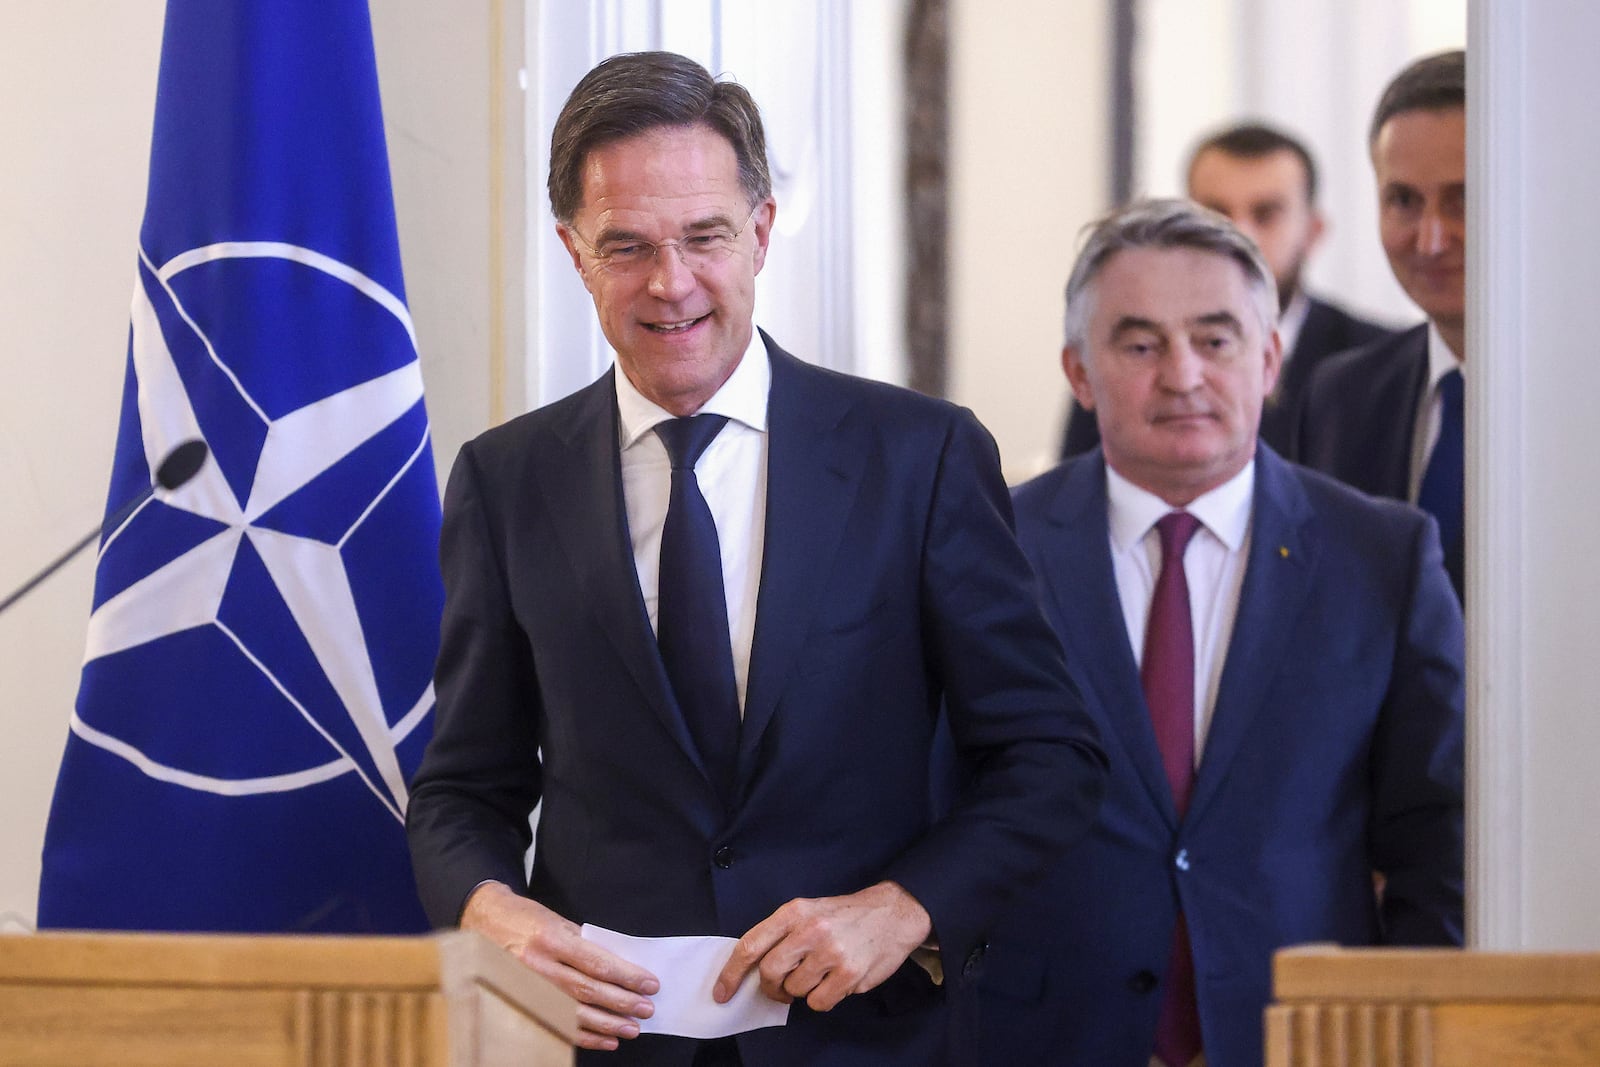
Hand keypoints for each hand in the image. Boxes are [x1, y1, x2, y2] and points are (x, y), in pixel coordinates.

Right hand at [461, 881, 658, 1050]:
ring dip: (606, 1024)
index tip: (649, 984)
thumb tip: (617, 967)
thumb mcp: (556, 920)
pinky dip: (584, 1035)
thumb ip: (583, 943)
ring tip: (631, 1029)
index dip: (626, 976)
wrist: (481, 920)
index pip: (597, 962)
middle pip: (587, 990)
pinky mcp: (521, 1002)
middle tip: (646, 1009)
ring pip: (573, 1012)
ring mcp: (527, 987)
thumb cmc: (524, 918)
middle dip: (621, 1002)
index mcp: (551, 938)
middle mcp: (538, 965)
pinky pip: (556, 1025)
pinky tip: (605, 1039)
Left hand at [712, 881, 931, 1011]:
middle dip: (771, 987)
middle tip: (781, 988)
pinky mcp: (849, 974)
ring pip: (795, 990)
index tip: (722, 992)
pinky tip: (835, 982)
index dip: (731, 973)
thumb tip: (753, 970)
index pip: (751, 945)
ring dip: (801, 991)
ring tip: (819, 974)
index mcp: (794, 911)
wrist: (892, 913)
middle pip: (770, 972)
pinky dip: (822, 998)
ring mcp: (830, 953)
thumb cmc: (845, 915)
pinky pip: (819, 1002)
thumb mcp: (809, 911)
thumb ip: (782, 935)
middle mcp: (810, 930)